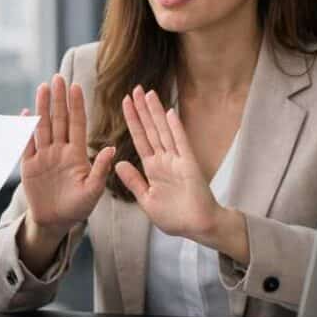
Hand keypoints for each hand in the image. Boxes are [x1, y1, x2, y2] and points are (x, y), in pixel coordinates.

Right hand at [20, 74, 114, 238]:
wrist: (55, 222)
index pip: (77, 124)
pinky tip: (24, 113)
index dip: (76, 105)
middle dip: (59, 99)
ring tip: (43, 88)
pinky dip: (25, 129)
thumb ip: (100, 169)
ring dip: (42, 107)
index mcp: (77, 154)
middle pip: (59, 120)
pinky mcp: (29, 165)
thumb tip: (112, 149)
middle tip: (58, 78)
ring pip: (43, 127)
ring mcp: (44, 156)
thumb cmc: (78, 207)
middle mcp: (60, 150)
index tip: (77, 86)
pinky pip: (26, 144)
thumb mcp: (93, 190)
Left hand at [115, 86, 221, 242]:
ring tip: (148, 93)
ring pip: (163, 131)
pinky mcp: (189, 165)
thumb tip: (118, 163)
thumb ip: (133, 181)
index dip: (133, 121)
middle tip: (135, 88)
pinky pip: (181, 143)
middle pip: (150, 130)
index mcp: (153, 168)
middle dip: (142, 110)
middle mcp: (164, 160)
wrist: (198, 228)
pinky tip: (169, 113)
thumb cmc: (175, 217)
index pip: (140, 139)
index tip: (125, 103)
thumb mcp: (146, 199)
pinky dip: (175, 128)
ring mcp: (177, 161)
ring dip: (155, 113)